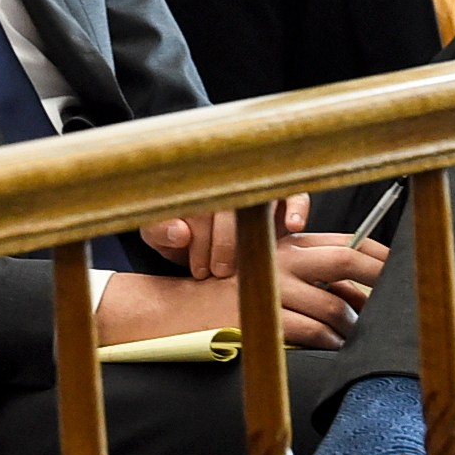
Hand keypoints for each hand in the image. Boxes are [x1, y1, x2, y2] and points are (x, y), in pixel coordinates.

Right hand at [97, 226, 384, 349]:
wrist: (174, 310)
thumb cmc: (223, 293)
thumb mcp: (260, 268)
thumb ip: (302, 269)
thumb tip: (354, 285)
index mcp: (284, 243)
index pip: (345, 241)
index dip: (378, 255)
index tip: (399, 269)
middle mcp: (281, 258)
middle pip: (346, 261)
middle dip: (379, 282)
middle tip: (397, 304)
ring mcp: (272, 287)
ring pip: (335, 304)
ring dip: (354, 324)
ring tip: (355, 335)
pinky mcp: (265, 317)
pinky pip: (312, 330)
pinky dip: (329, 341)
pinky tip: (330, 346)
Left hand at [142, 195, 309, 278]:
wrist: (196, 236)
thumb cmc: (176, 234)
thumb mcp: (157, 235)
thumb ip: (160, 232)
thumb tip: (181, 233)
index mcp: (193, 185)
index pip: (199, 206)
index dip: (199, 240)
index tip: (200, 271)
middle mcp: (225, 180)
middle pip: (231, 206)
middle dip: (225, 243)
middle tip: (220, 273)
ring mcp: (255, 186)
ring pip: (259, 202)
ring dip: (257, 230)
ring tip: (255, 254)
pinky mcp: (282, 194)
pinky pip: (294, 193)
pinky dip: (296, 206)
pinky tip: (293, 226)